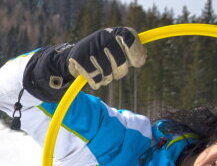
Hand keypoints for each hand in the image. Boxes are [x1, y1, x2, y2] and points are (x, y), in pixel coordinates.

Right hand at [24, 27, 144, 101]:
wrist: (75, 58)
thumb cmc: (103, 56)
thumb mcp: (119, 50)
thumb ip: (132, 52)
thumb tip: (141, 58)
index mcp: (115, 32)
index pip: (131, 40)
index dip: (136, 54)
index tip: (137, 63)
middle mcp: (104, 37)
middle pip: (122, 64)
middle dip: (119, 72)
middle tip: (113, 69)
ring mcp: (92, 47)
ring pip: (109, 75)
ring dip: (107, 78)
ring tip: (100, 72)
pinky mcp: (80, 59)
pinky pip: (96, 80)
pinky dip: (96, 83)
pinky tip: (92, 77)